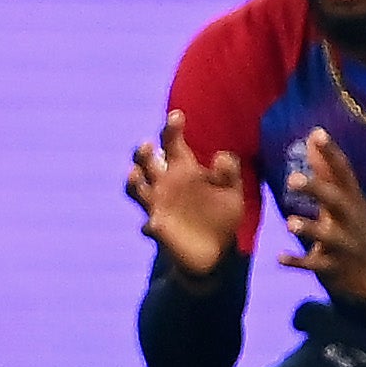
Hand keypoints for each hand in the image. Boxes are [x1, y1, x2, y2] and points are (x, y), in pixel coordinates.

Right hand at [127, 110, 247, 278]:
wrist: (215, 250)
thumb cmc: (221, 214)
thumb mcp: (232, 192)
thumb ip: (228, 173)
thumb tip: (221, 157)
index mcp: (182, 167)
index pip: (171, 142)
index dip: (171, 128)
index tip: (176, 116)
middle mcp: (165, 182)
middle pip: (145, 161)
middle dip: (143, 153)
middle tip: (149, 146)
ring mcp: (157, 204)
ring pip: (136, 188)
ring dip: (133, 181)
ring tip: (135, 174)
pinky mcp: (157, 227)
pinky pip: (148, 224)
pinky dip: (150, 224)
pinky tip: (155, 225)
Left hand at [278, 127, 365, 306]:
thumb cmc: (352, 228)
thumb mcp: (345, 199)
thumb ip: (326, 170)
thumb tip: (313, 135)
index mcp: (353, 200)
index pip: (345, 173)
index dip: (332, 154)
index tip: (317, 134)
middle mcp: (351, 220)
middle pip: (338, 202)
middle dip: (318, 190)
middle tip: (292, 179)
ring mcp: (344, 245)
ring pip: (328, 237)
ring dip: (309, 229)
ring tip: (290, 223)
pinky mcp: (333, 267)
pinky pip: (314, 265)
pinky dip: (297, 261)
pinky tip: (279, 257)